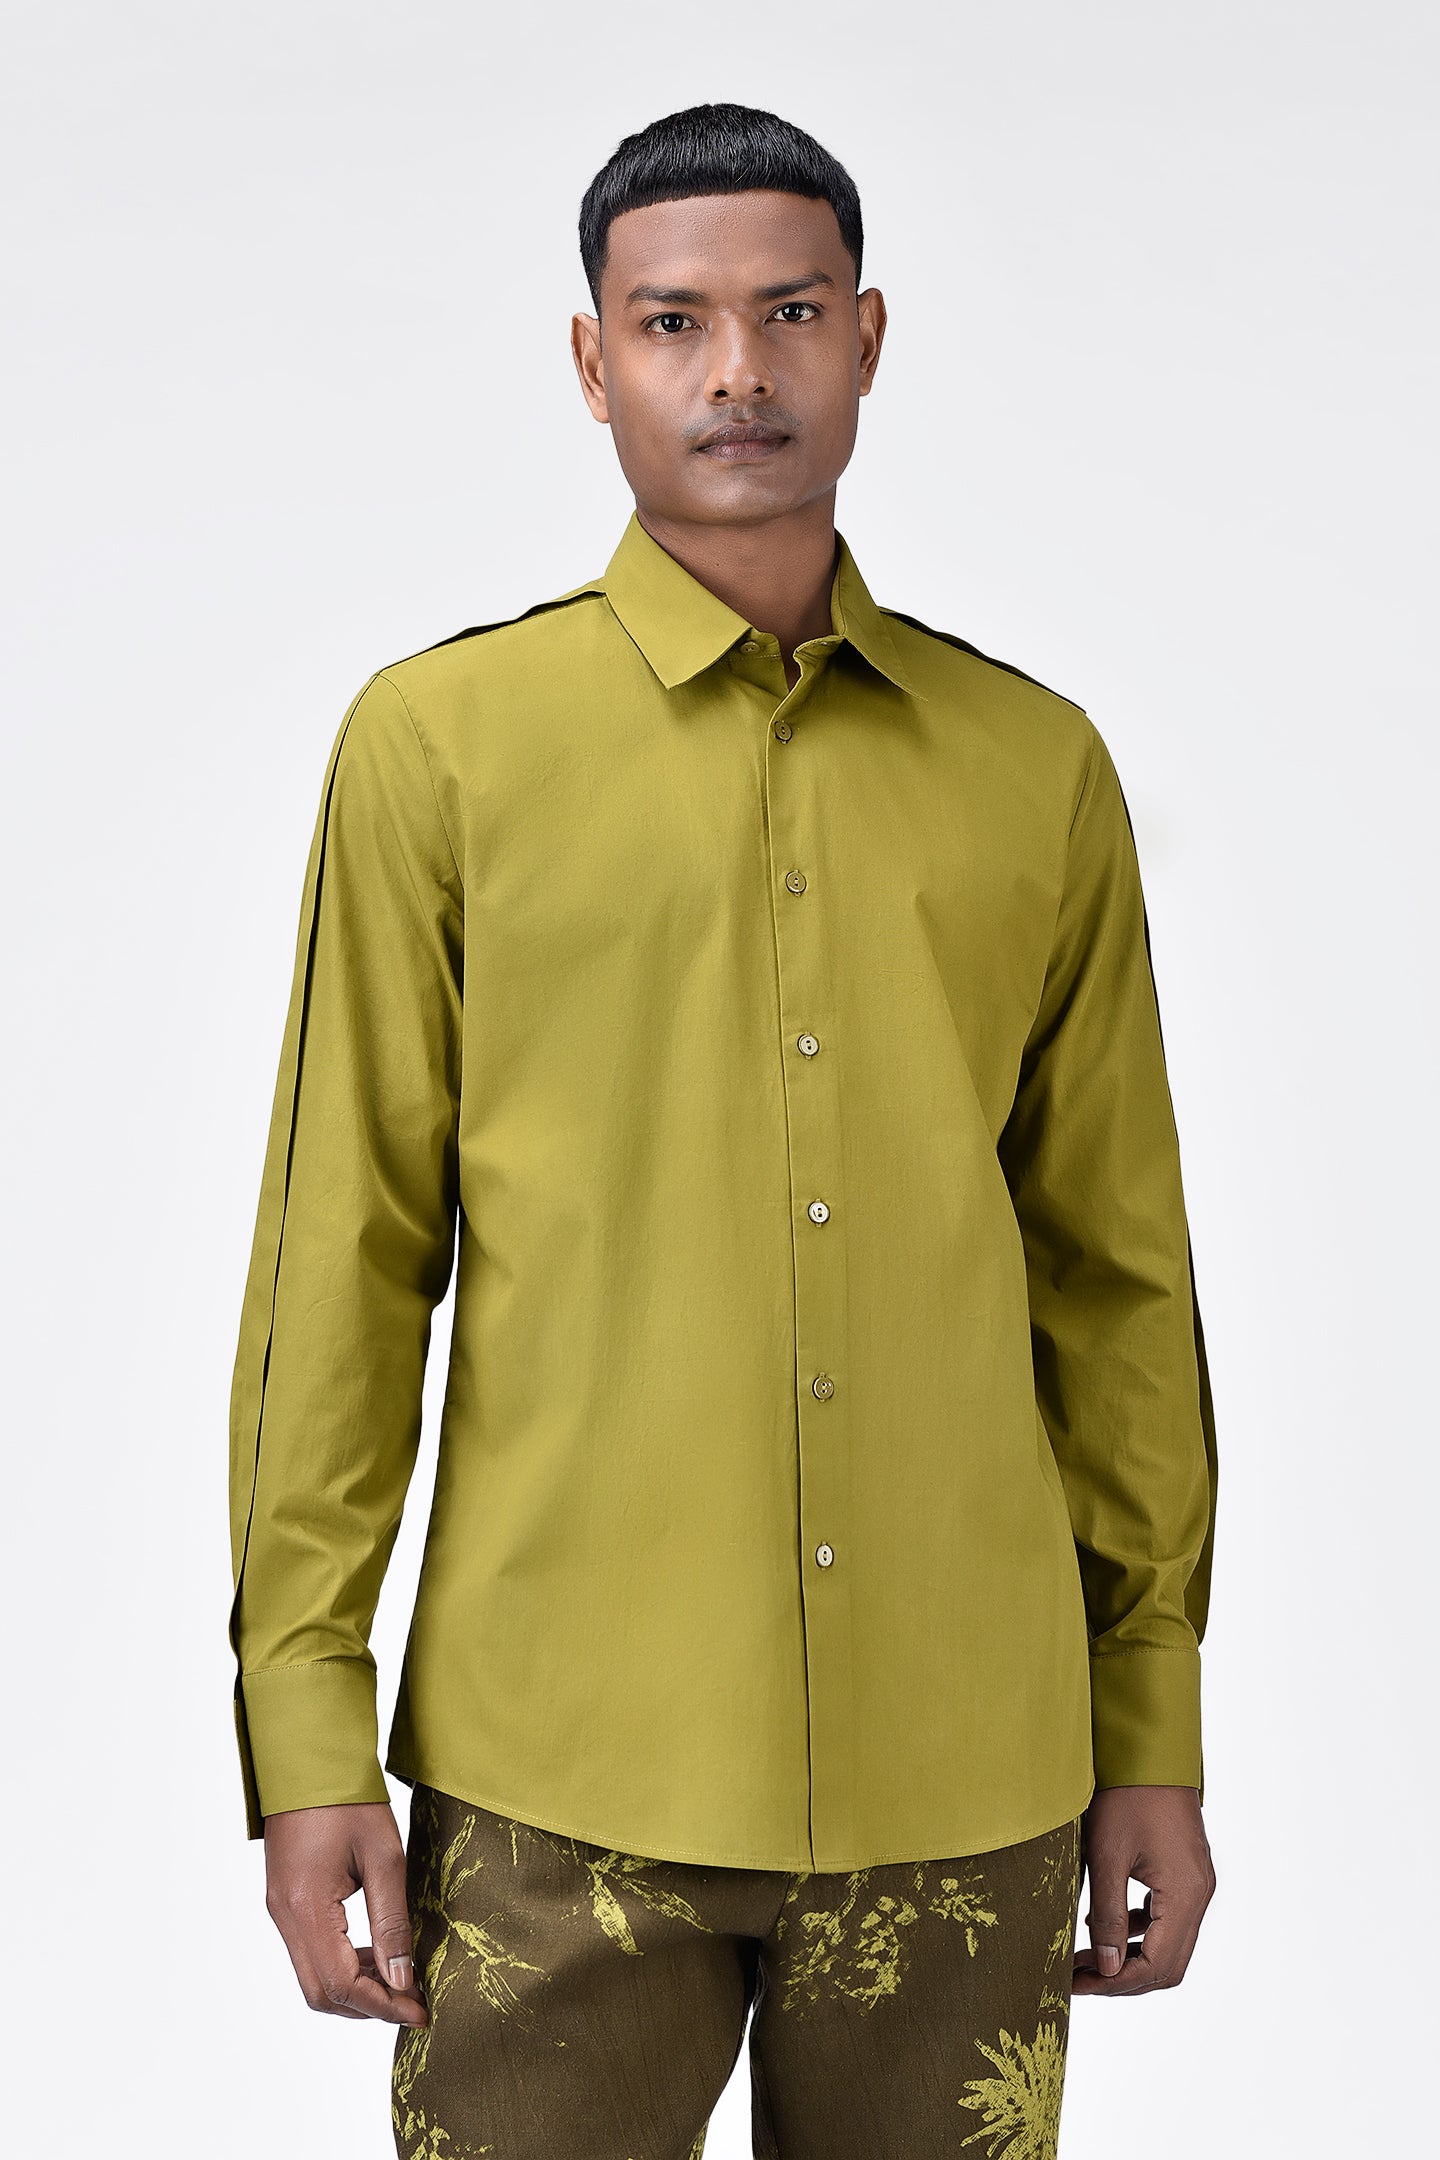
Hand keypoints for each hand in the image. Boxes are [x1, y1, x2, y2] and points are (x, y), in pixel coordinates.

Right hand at [263, 1800, 428, 2024]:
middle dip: (368, 2007)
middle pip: (321, 1994)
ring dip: (355, 1988)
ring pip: (313, 1978)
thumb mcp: (384, 1857)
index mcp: (307, 1908)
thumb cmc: (348, 1799)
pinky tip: (375, 1951)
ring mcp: (280, 1911)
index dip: (383, 2006)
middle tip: (412, 2002)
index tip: (420, 2011)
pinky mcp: (284, 1902)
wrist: (309, 1759)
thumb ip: (392, 1922)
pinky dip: (342, 1965)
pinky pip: (310, 1953)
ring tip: (400, 1977)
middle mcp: (284, 1918)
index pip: (342, 1985)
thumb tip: (402, 1979)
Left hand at [1072, 1785, 1215, 1996]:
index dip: (1116, 1983)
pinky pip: (1167, 1918)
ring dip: (1130, 1957)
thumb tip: (1106, 1969)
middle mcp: (1199, 1895)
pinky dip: (1138, 1931)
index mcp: (1185, 1894)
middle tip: (1080, 1979)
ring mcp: (1196, 1884)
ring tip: (1085, 1957)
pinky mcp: (1186, 1873)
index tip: (1078, 1985)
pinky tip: (1103, 1923)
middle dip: (1124, 1978)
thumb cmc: (1126, 1795)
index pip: (1156, 1964)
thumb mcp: (1107, 1855)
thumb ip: (1106, 1914)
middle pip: (1168, 1963)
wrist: (1149, 1750)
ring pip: (1169, 1944)